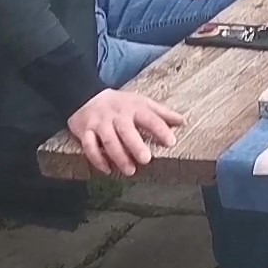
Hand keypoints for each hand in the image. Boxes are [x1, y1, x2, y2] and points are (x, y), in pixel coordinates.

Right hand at [69, 89, 185, 176]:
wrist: (85, 96)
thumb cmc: (120, 104)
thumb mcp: (141, 103)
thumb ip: (161, 113)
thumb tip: (183, 121)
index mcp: (133, 107)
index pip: (149, 118)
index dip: (160, 129)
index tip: (171, 142)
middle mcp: (116, 115)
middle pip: (126, 130)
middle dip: (135, 145)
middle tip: (146, 160)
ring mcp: (99, 123)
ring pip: (108, 140)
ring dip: (118, 156)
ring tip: (130, 170)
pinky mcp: (84, 131)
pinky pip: (89, 146)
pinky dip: (97, 159)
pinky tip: (107, 170)